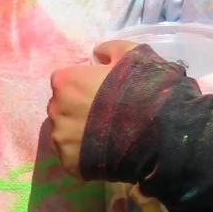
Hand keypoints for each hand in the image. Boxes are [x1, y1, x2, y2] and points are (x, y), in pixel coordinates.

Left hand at [48, 39, 136, 178]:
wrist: (157, 129)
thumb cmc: (140, 87)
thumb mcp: (130, 54)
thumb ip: (108, 48)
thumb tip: (97, 53)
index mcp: (65, 81)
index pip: (66, 81)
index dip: (84, 86)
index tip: (102, 92)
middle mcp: (55, 109)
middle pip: (63, 107)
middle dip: (78, 109)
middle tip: (105, 115)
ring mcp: (61, 139)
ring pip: (65, 133)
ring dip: (79, 133)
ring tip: (106, 136)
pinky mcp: (69, 163)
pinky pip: (73, 156)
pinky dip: (84, 155)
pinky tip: (105, 153)